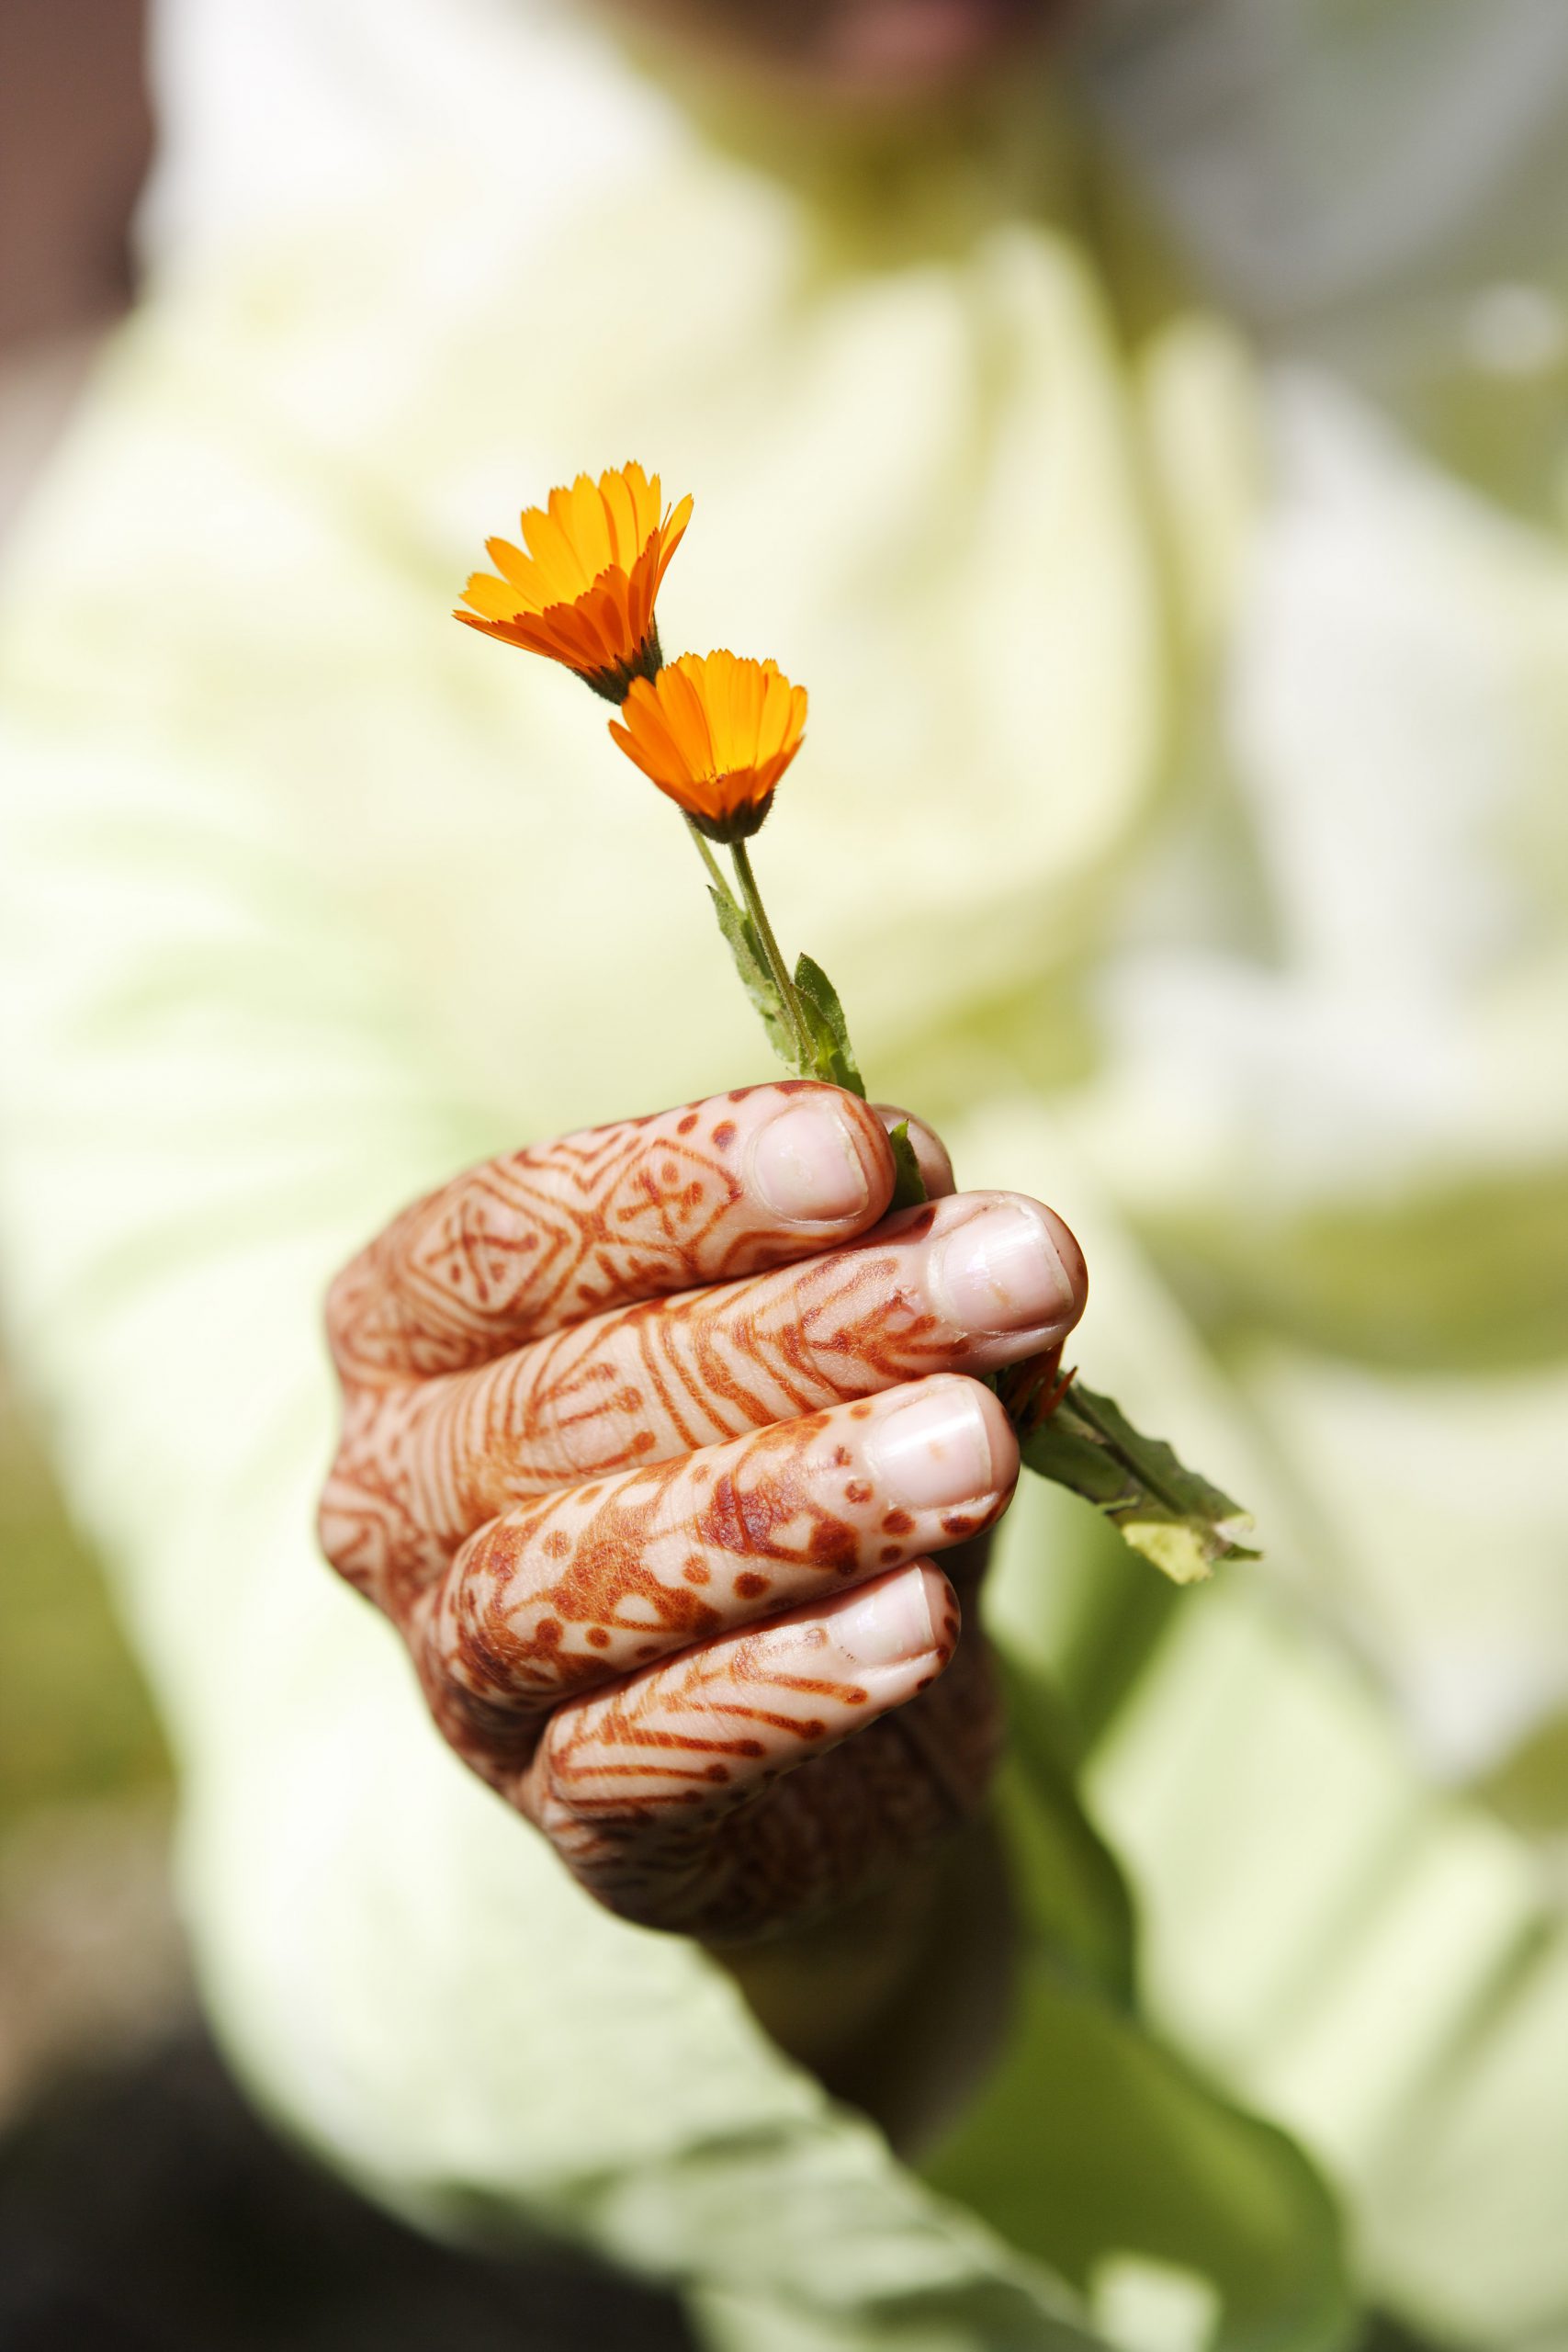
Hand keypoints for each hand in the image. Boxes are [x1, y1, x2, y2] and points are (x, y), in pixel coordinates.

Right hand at [319, 1081, 1086, 1947]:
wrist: (833, 1728)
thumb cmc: (798, 1464)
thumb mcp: (849, 1333)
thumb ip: (868, 1249)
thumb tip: (922, 1167)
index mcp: (414, 1328)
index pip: (506, 1233)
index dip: (678, 1185)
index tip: (861, 1147)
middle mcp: (398, 1492)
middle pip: (573, 1394)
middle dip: (809, 1325)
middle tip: (1018, 1269)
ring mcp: (462, 1670)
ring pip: (574, 1581)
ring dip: (794, 1505)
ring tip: (973, 1448)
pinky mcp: (569, 1819)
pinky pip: (641, 1759)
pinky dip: (786, 1685)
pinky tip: (921, 1624)